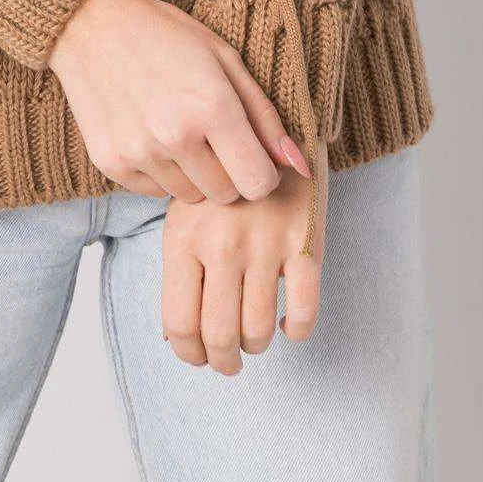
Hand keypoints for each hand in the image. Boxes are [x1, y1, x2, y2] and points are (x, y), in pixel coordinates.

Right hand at [47, 0, 311, 203]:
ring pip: (189, 196)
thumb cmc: (164, 34)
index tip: (249, 152)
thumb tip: (300, 165)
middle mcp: (175, 135)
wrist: (90, 22)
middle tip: (210, 136)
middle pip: (226, 195)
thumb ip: (264, 115)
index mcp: (212, 106)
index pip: (258, 183)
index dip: (260, 171)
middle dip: (227, 173)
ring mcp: (139, 152)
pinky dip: (158, 172)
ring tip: (175, 128)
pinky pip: (154, 192)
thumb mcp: (224, 58)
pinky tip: (147, 132)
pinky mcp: (110, 163)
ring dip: (192, 173)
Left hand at [160, 135, 327, 372]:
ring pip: (259, 330)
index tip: (198, 356)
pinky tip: (289, 323)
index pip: (179, 323)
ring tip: (255, 334)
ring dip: (257, 344)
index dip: (189, 353)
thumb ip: (181, 267)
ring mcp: (266, 243)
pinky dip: (297, 329)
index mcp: (184, 237)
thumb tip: (176, 338)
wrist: (274, 121)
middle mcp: (222, 244)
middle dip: (224, 361)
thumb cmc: (222, 177)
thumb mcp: (185, 211)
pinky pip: (304, 311)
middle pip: (219, 335)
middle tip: (229, 361)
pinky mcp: (306, 241)